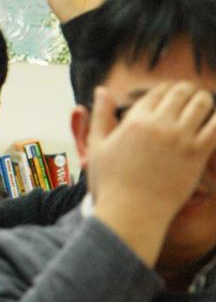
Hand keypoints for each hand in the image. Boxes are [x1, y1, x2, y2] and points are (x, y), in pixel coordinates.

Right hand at [88, 83, 215, 265]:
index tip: (169, 94)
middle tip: (190, 94)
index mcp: (134, 121)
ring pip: (202, 104)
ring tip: (203, 104)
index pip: (157, 92)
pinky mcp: (198, 154)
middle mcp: (159, 125)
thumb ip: (101, 115)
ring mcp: (181, 139)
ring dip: (204, 100)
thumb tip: (102, 89)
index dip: (165, 89)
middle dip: (187, 90)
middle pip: (181, 92)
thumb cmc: (110, 182)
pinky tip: (212, 122)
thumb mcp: (97, 145)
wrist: (132, 212)